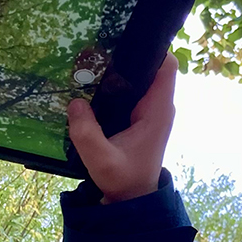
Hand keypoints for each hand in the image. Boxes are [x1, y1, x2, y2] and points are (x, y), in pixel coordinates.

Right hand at [67, 53, 176, 203]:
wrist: (132, 199)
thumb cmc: (123, 180)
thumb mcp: (101, 161)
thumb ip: (87, 134)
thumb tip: (75, 103)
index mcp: (157, 111)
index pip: (167, 67)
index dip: (152, 49)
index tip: (124, 42)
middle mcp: (157, 105)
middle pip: (150, 65)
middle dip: (127, 55)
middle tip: (96, 50)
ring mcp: (148, 109)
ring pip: (138, 76)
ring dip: (118, 69)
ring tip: (91, 62)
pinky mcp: (138, 115)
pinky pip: (129, 89)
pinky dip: (113, 84)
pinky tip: (92, 83)